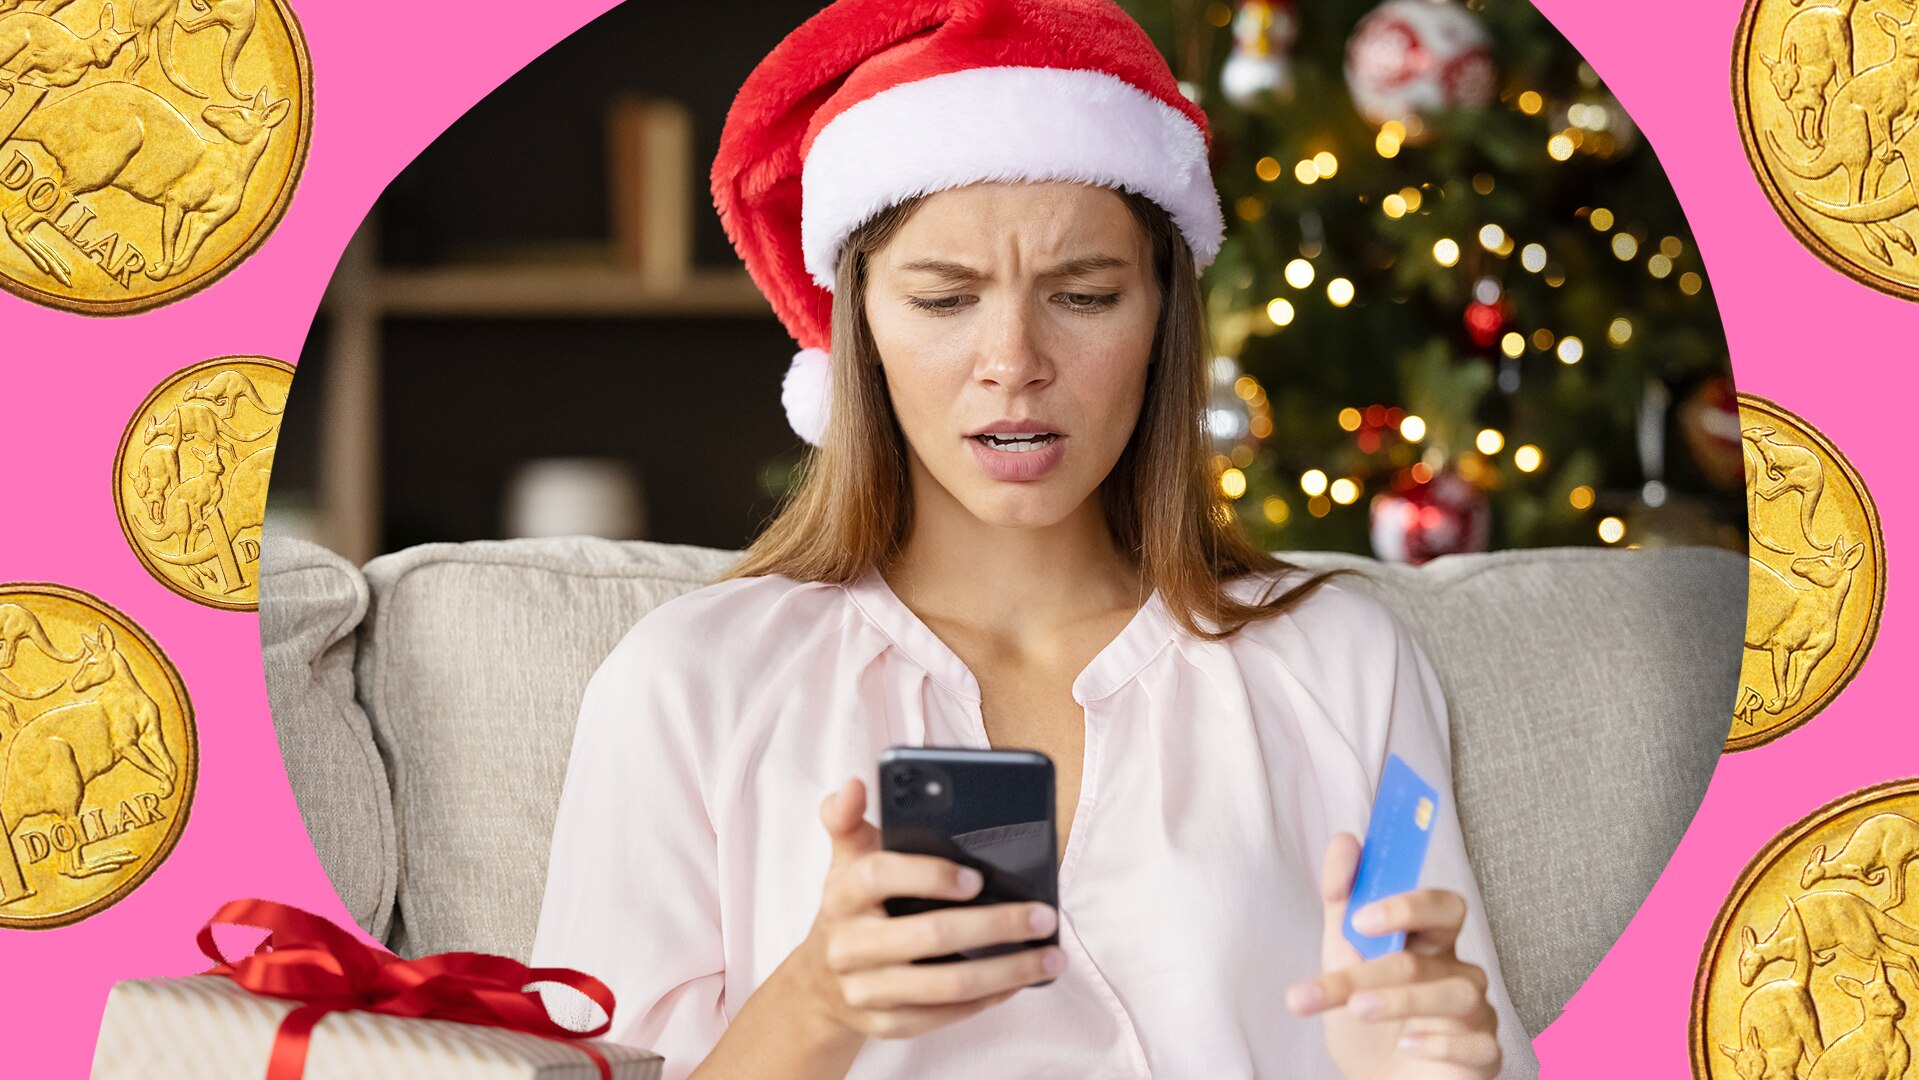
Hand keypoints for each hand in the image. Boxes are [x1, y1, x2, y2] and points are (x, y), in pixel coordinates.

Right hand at [784, 778, 1063, 1042]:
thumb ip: (849, 818)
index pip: (881, 876)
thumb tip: (854, 783)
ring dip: (1007, 971)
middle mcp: (848, 944)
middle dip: (996, 926)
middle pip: (930, 935)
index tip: (976, 877)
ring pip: (946, 985)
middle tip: (1043, 916)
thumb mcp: (846, 861)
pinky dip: (988, 999)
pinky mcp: (885, 1025)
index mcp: (842, 893)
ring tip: (1050, 956)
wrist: (818, 985)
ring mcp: (865, 989)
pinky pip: (945, 1015)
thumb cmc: (851, 908)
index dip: (929, 875)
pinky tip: (1019, 981)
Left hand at [1285, 832, 1500, 1078]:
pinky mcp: (1484, 1055)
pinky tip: (1410, 1043)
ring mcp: (1475, 1014)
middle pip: (1440, 950)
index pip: (1441, 905)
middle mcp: (1458, 972)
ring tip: (1357, 1011)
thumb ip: (1342, 901)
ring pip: (1452, 993)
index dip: (1407, 904)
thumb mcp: (1342, 958)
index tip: (1360, 917)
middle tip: (1343, 972)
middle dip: (1385, 961)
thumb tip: (1345, 840)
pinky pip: (1475, 1042)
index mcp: (1430, 943)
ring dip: (1400, 1000)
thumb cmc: (1365, 1020)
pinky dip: (1439, 1040)